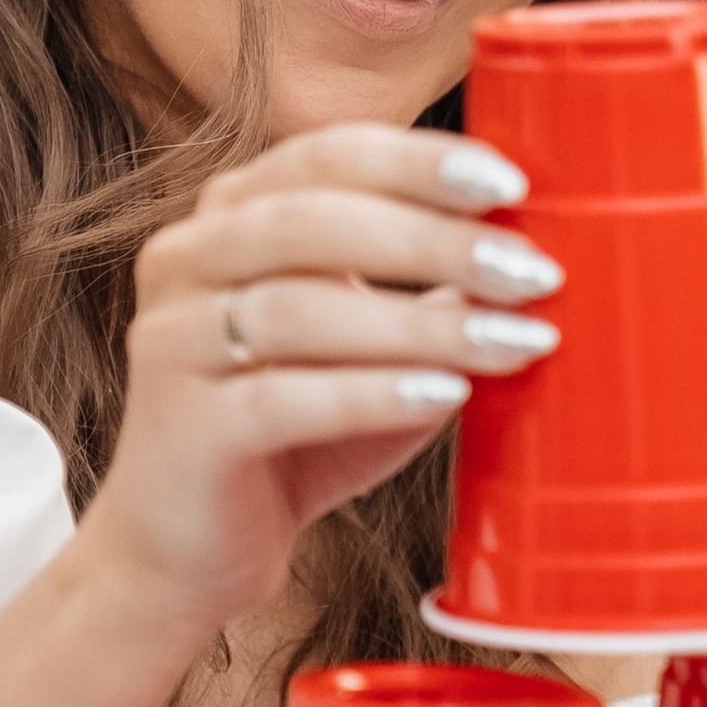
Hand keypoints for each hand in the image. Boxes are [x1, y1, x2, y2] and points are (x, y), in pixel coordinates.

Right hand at [73, 125, 564, 647]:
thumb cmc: (296, 435)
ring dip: (422, 324)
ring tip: (515, 340)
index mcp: (230, 215)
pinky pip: (280, 399)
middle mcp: (185, 259)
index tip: (512, 187)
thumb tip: (535, 247)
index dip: (420, 163)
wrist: (191, 550)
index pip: (328, 157)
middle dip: (434, 239)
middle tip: (532, 271)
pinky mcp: (181, 426)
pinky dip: (371, 394)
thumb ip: (432, 289)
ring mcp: (171, 340)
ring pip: (299, 310)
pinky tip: (446, 395)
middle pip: (313, 221)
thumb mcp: (372, 346)